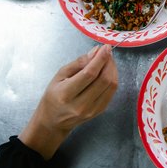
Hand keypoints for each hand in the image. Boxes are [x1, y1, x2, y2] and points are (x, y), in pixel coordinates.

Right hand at [19, 45, 117, 159]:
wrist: (53, 121)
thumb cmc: (54, 95)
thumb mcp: (59, 76)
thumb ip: (78, 63)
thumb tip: (96, 51)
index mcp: (66, 94)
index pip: (89, 74)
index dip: (100, 59)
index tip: (105, 47)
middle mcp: (80, 104)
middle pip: (103, 79)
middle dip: (109, 62)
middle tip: (107, 52)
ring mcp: (92, 110)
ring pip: (111, 85)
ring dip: (113, 69)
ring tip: (108, 60)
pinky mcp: (100, 111)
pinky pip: (112, 92)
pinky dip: (113, 78)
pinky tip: (108, 71)